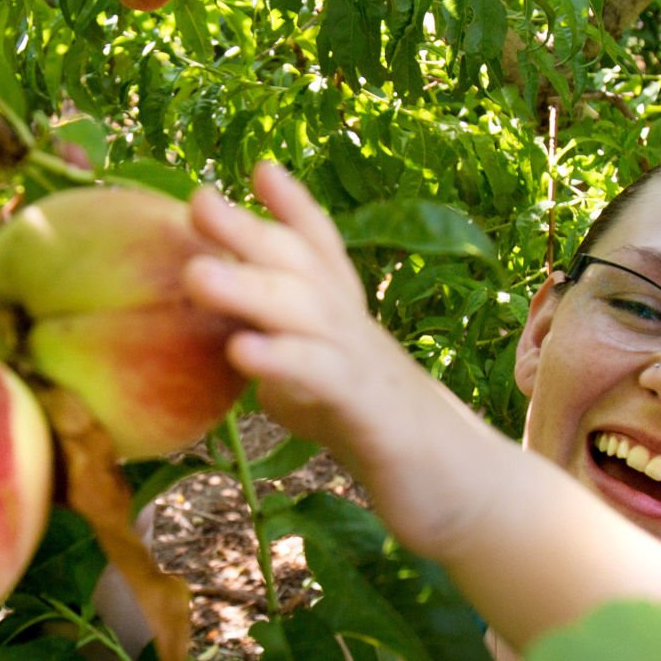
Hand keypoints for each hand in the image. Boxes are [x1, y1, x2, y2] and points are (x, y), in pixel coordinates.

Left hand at [183, 161, 494, 552]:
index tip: (261, 169)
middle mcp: (358, 332)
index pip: (323, 252)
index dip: (294, 209)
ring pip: (308, 314)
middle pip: (305, 268)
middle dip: (251, 231)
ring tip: (196, 275)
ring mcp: (368, 368)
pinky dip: (282, 359)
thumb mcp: (325, 391)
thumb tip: (240, 342)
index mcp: (347, 322)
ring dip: (250, 289)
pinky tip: (242, 351)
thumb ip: (286, 361)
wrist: (464, 491)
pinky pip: (323, 378)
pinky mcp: (372, 412)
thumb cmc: (386, 438)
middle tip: (196, 200)